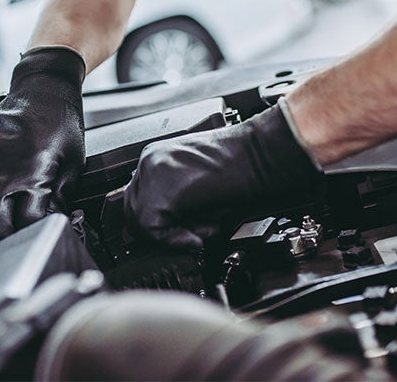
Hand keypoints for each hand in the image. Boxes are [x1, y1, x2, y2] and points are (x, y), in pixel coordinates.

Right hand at [0, 47, 85, 241]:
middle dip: (1, 238)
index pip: (26, 223)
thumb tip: (54, 219)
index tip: (34, 238)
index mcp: (36, 176)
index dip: (30, 235)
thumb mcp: (73, 163)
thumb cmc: (62, 122)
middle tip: (7, 244)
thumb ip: (61, 195)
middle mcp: (7, 170)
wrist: (44, 89)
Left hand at [123, 103, 323, 250]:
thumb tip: (162, 232)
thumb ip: (175, 204)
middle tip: (191, 234)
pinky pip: (153, 230)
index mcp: (157, 157)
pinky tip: (201, 234)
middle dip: (159, 232)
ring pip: (141, 222)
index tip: (179, 232)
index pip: (137, 198)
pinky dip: (176, 240)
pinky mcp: (163, 190)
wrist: (263, 156)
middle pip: (132, 211)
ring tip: (202, 228)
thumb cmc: (243, 170)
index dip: (156, 223)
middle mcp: (150, 160)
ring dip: (171, 236)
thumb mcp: (198, 186)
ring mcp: (154, 173)